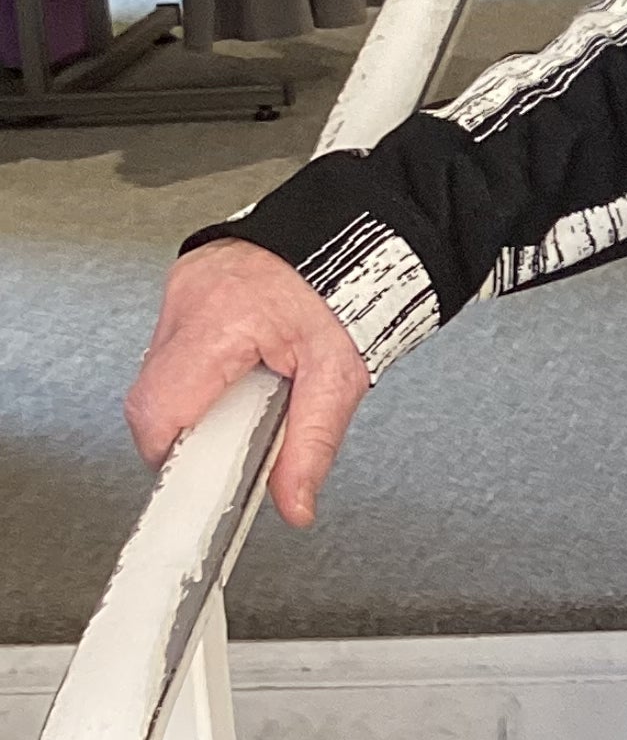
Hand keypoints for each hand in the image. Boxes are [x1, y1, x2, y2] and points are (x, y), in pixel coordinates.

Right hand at [125, 240, 369, 529]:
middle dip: (186, 425)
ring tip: (246, 388)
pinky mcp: (189, 278)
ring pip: (158, 367)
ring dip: (193, 392)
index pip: (158, 409)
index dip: (171, 453)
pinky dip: (200, 362)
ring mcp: (185, 282)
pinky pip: (174, 339)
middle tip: (234, 431)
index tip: (196, 474)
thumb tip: (294, 502)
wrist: (363, 236)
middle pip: (151, 392)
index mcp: (223, 319)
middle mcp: (193, 295)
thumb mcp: (340, 378)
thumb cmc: (355, 291)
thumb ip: (311, 446)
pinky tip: (239, 361)